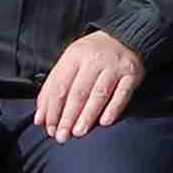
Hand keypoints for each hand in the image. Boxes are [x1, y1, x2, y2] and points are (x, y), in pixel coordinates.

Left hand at [30, 29, 147, 142]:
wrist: (125, 37)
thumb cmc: (92, 55)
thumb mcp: (69, 62)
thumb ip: (53, 88)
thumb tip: (40, 117)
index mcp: (75, 55)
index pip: (60, 86)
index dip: (53, 109)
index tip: (49, 128)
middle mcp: (94, 59)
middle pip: (78, 92)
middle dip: (68, 117)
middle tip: (62, 136)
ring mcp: (114, 66)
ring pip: (99, 94)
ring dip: (87, 116)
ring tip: (79, 132)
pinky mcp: (132, 74)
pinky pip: (122, 94)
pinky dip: (113, 109)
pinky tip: (105, 122)